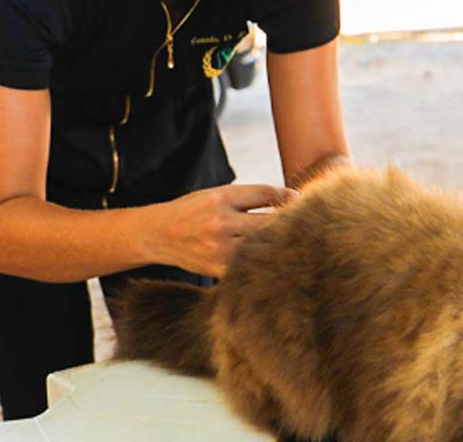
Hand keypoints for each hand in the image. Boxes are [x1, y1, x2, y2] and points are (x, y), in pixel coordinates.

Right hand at [147, 184, 296, 277]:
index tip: (301, 201)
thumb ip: (250, 197)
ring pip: (262, 246)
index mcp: (221, 197)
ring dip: (278, 245)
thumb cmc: (193, 211)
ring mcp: (218, 248)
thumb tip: (292, 200)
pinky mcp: (215, 269)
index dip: (288, 197)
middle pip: (268, 221)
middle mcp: (220, 221)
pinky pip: (248, 267)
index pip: (266, 193)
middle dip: (288, 222)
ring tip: (294, 245)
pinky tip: (272, 263)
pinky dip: (261, 264)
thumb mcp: (216, 194)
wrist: (156, 235)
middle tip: (306, 225)